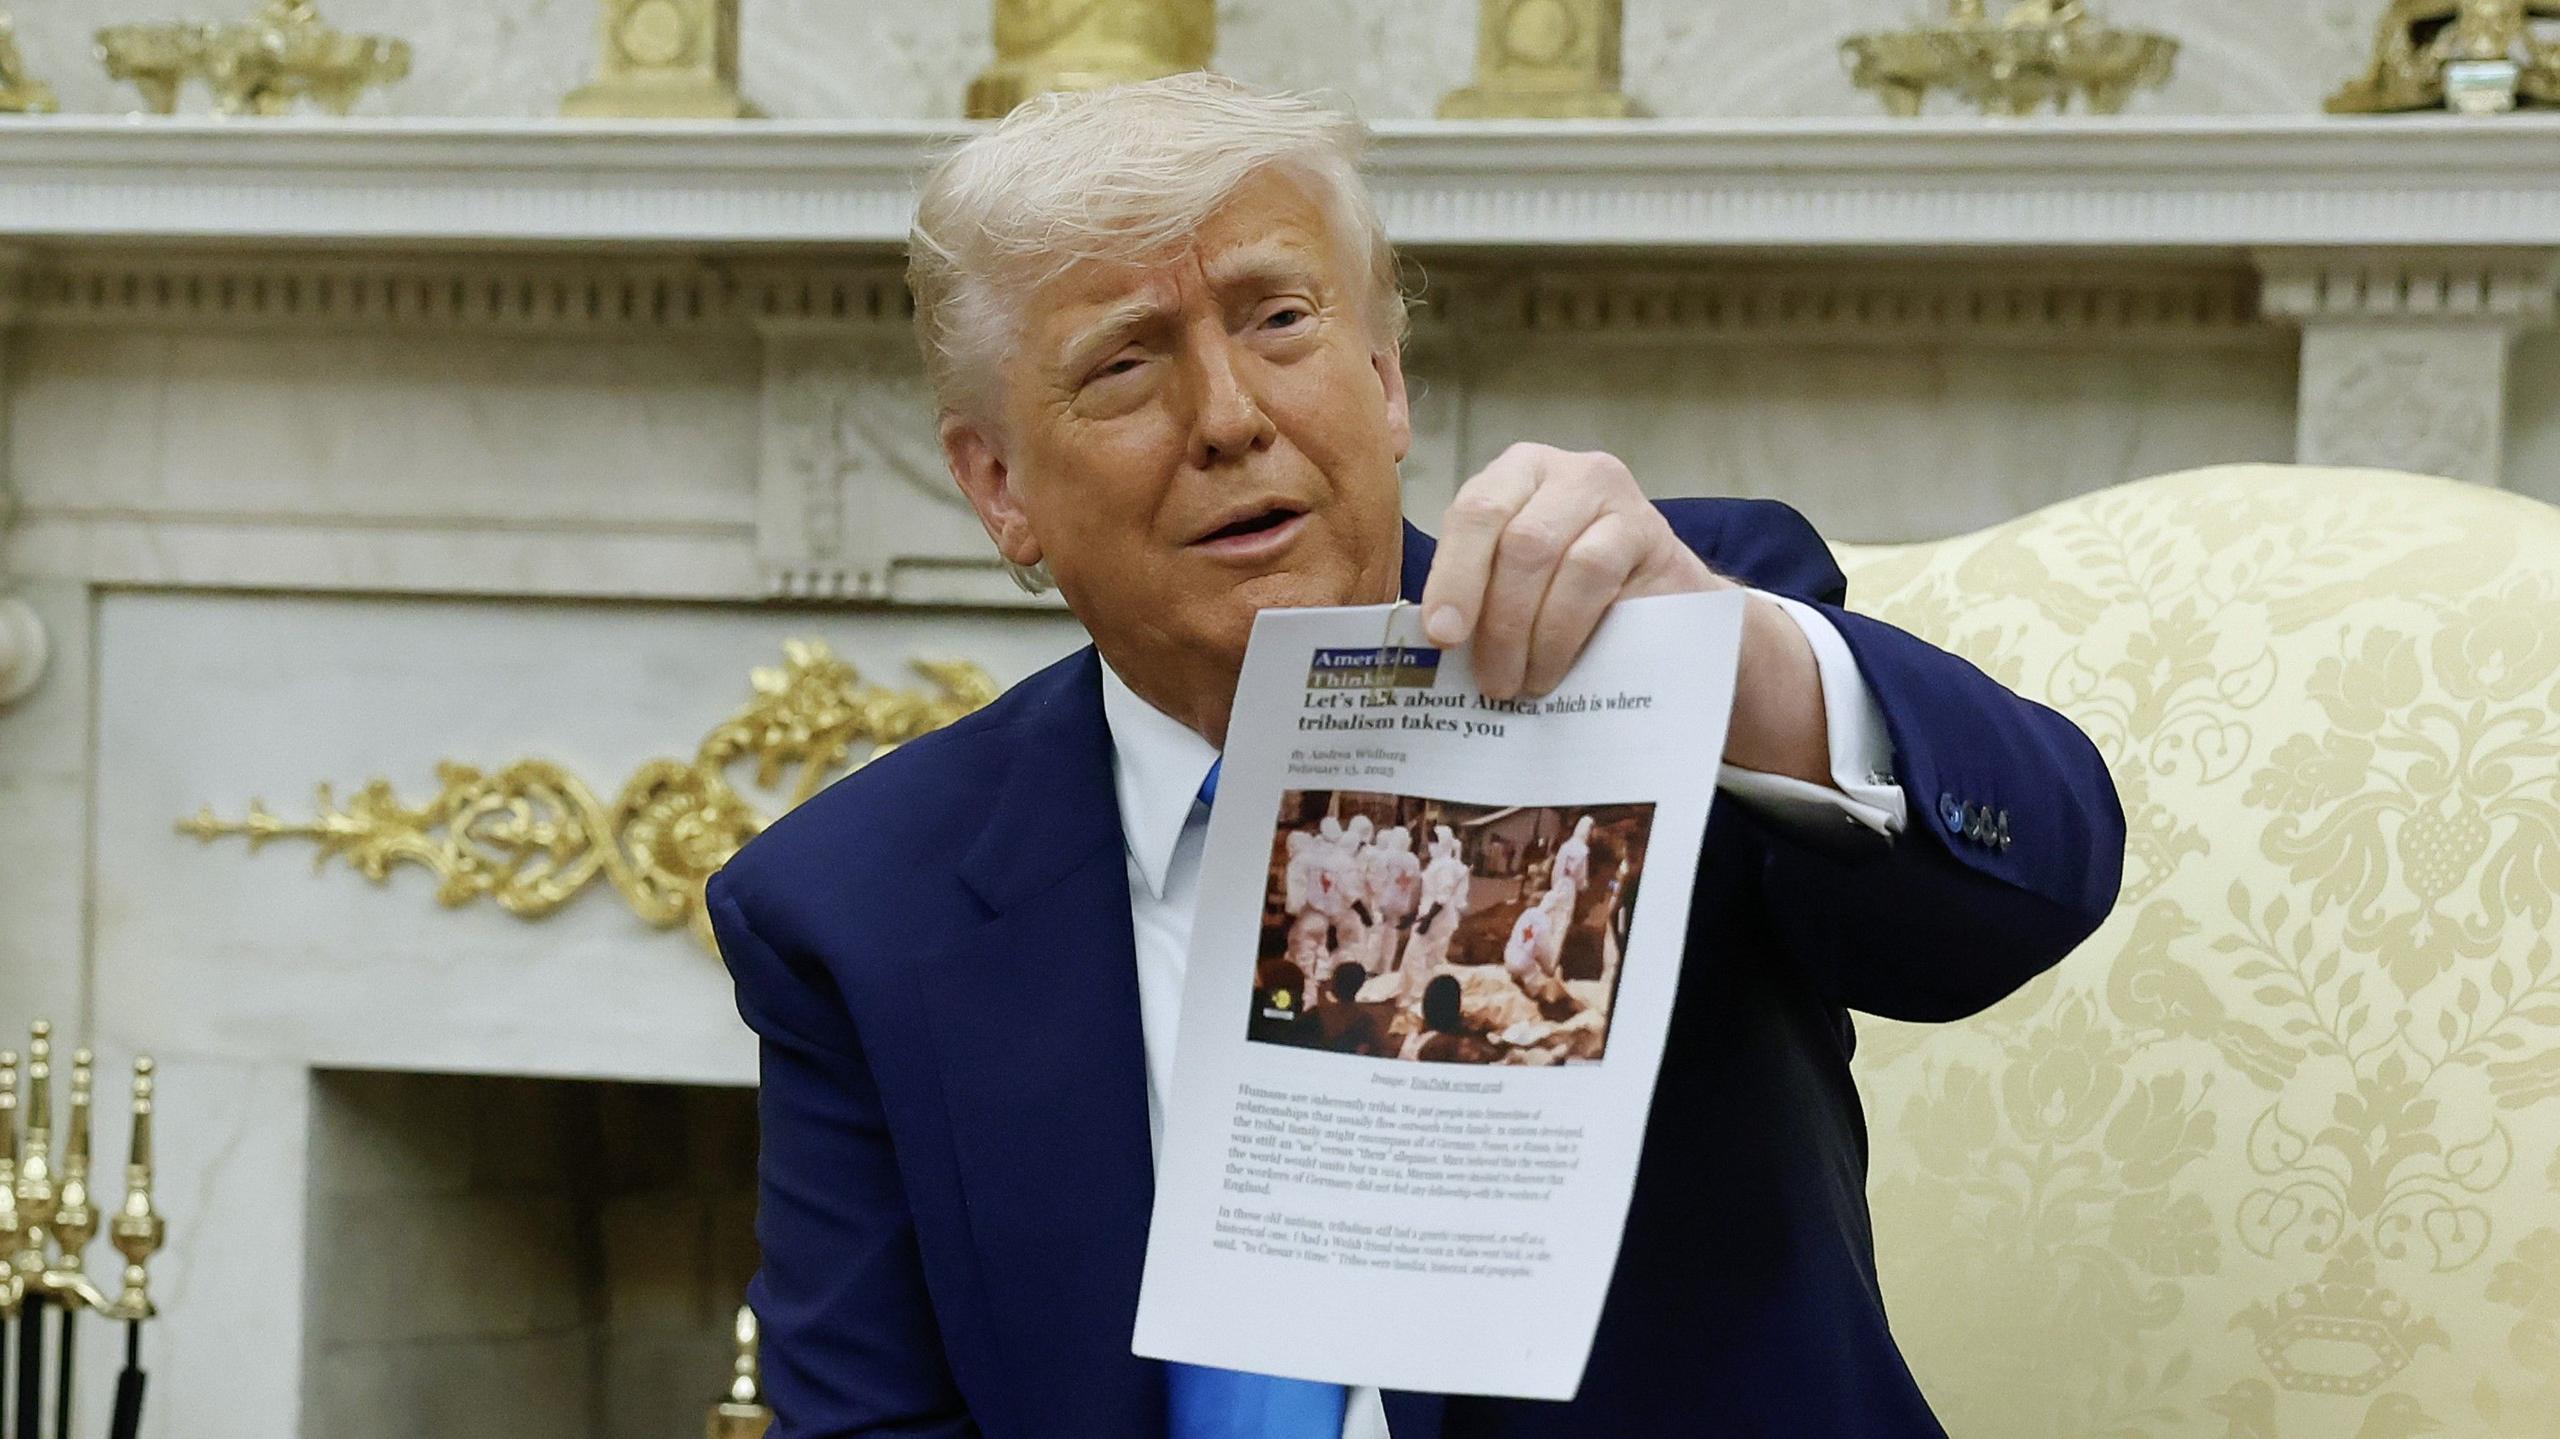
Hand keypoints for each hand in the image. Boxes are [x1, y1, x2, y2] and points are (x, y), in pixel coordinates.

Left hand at [1419, 443, 1727, 698]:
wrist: (1657, 596)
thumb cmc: (1569, 589)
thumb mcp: (1515, 579)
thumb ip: (1478, 593)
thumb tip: (1432, 644)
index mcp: (1515, 475)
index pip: (1474, 512)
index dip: (1454, 575)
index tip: (1441, 634)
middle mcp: (1564, 472)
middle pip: (1516, 539)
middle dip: (1495, 618)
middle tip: (1489, 679)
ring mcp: (1613, 495)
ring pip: (1556, 558)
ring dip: (1532, 633)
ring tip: (1523, 682)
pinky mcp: (1648, 529)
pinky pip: (1597, 576)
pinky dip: (1568, 631)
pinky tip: (1557, 665)